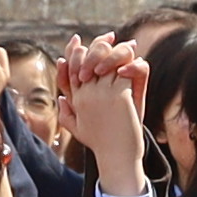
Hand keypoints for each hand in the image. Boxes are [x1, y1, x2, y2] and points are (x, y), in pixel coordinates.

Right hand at [55, 37, 153, 187]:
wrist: (117, 159)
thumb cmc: (101, 145)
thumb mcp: (78, 129)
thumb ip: (66, 114)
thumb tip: (60, 97)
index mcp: (75, 99)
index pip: (69, 66)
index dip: (73, 51)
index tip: (77, 40)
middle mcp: (85, 94)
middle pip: (88, 56)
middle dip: (100, 43)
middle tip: (112, 37)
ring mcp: (102, 93)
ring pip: (108, 59)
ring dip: (120, 51)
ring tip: (130, 47)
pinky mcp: (119, 95)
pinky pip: (126, 69)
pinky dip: (133, 64)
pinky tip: (136, 63)